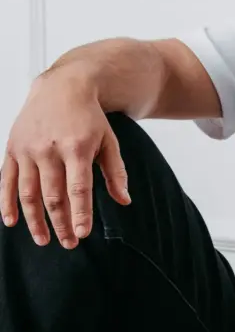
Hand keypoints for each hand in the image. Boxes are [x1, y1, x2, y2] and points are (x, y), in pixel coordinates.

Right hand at [1, 69, 130, 248]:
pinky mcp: (12, 149)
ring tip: (44, 241)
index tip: (83, 234)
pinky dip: (6, 203)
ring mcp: (27, 150)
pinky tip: (11, 223)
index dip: (80, 214)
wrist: (62, 87)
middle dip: (61, 223)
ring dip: (35, 220)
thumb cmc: (90, 118)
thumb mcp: (109, 141)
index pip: (78, 189)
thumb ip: (115, 172)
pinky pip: (6, 181)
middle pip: (53, 196)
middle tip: (70, 244)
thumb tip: (125, 201)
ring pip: (28, 193)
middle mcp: (49, 150)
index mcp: (77, 148)